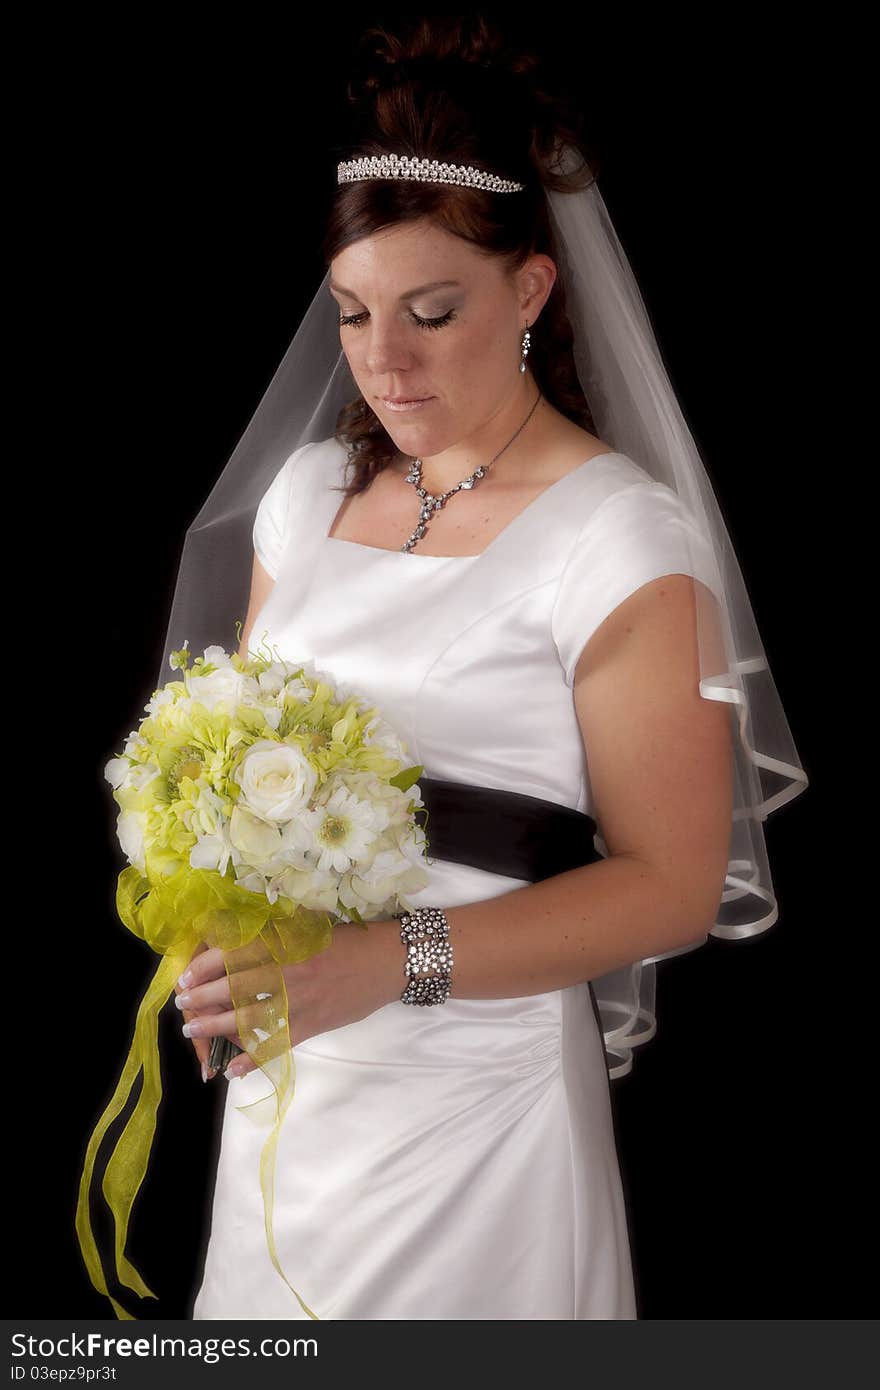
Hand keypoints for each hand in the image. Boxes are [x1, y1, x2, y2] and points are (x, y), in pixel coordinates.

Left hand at [172, 919, 401, 1078]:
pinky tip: (233, 1069)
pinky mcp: (313, 1024)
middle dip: (202, 997)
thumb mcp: (309, 925)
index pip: (235, 954)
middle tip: (182, 1004)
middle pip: (235, 987)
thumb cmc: (348, 939)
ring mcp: (301, 1002)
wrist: (388, 962)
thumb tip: (233, 934)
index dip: (205, 966)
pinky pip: (278, 1044)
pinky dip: (254, 1059)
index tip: (186, 974)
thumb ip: (276, 930)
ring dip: (217, 1026)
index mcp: (286, 944)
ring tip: (193, 1030)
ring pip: (250, 1017)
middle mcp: (289, 972)